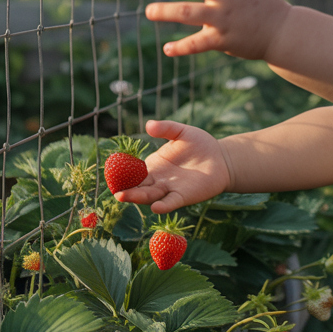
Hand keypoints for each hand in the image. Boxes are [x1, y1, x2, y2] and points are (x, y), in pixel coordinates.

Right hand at [114, 120, 230, 212]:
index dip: (122, 172)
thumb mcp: (181, 132)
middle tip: (113, 189)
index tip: (110, 172)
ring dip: (137, 197)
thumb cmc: (200, 144)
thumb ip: (166, 128)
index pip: (133, 171)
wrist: (221, 158)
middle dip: (125, 188)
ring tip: (123, 196)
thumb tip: (149, 124)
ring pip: (150, 195)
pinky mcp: (183, 196)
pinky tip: (156, 207)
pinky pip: (171, 202)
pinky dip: (163, 205)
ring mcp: (169, 189)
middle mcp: (158, 179)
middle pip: (138, 186)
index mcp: (153, 165)